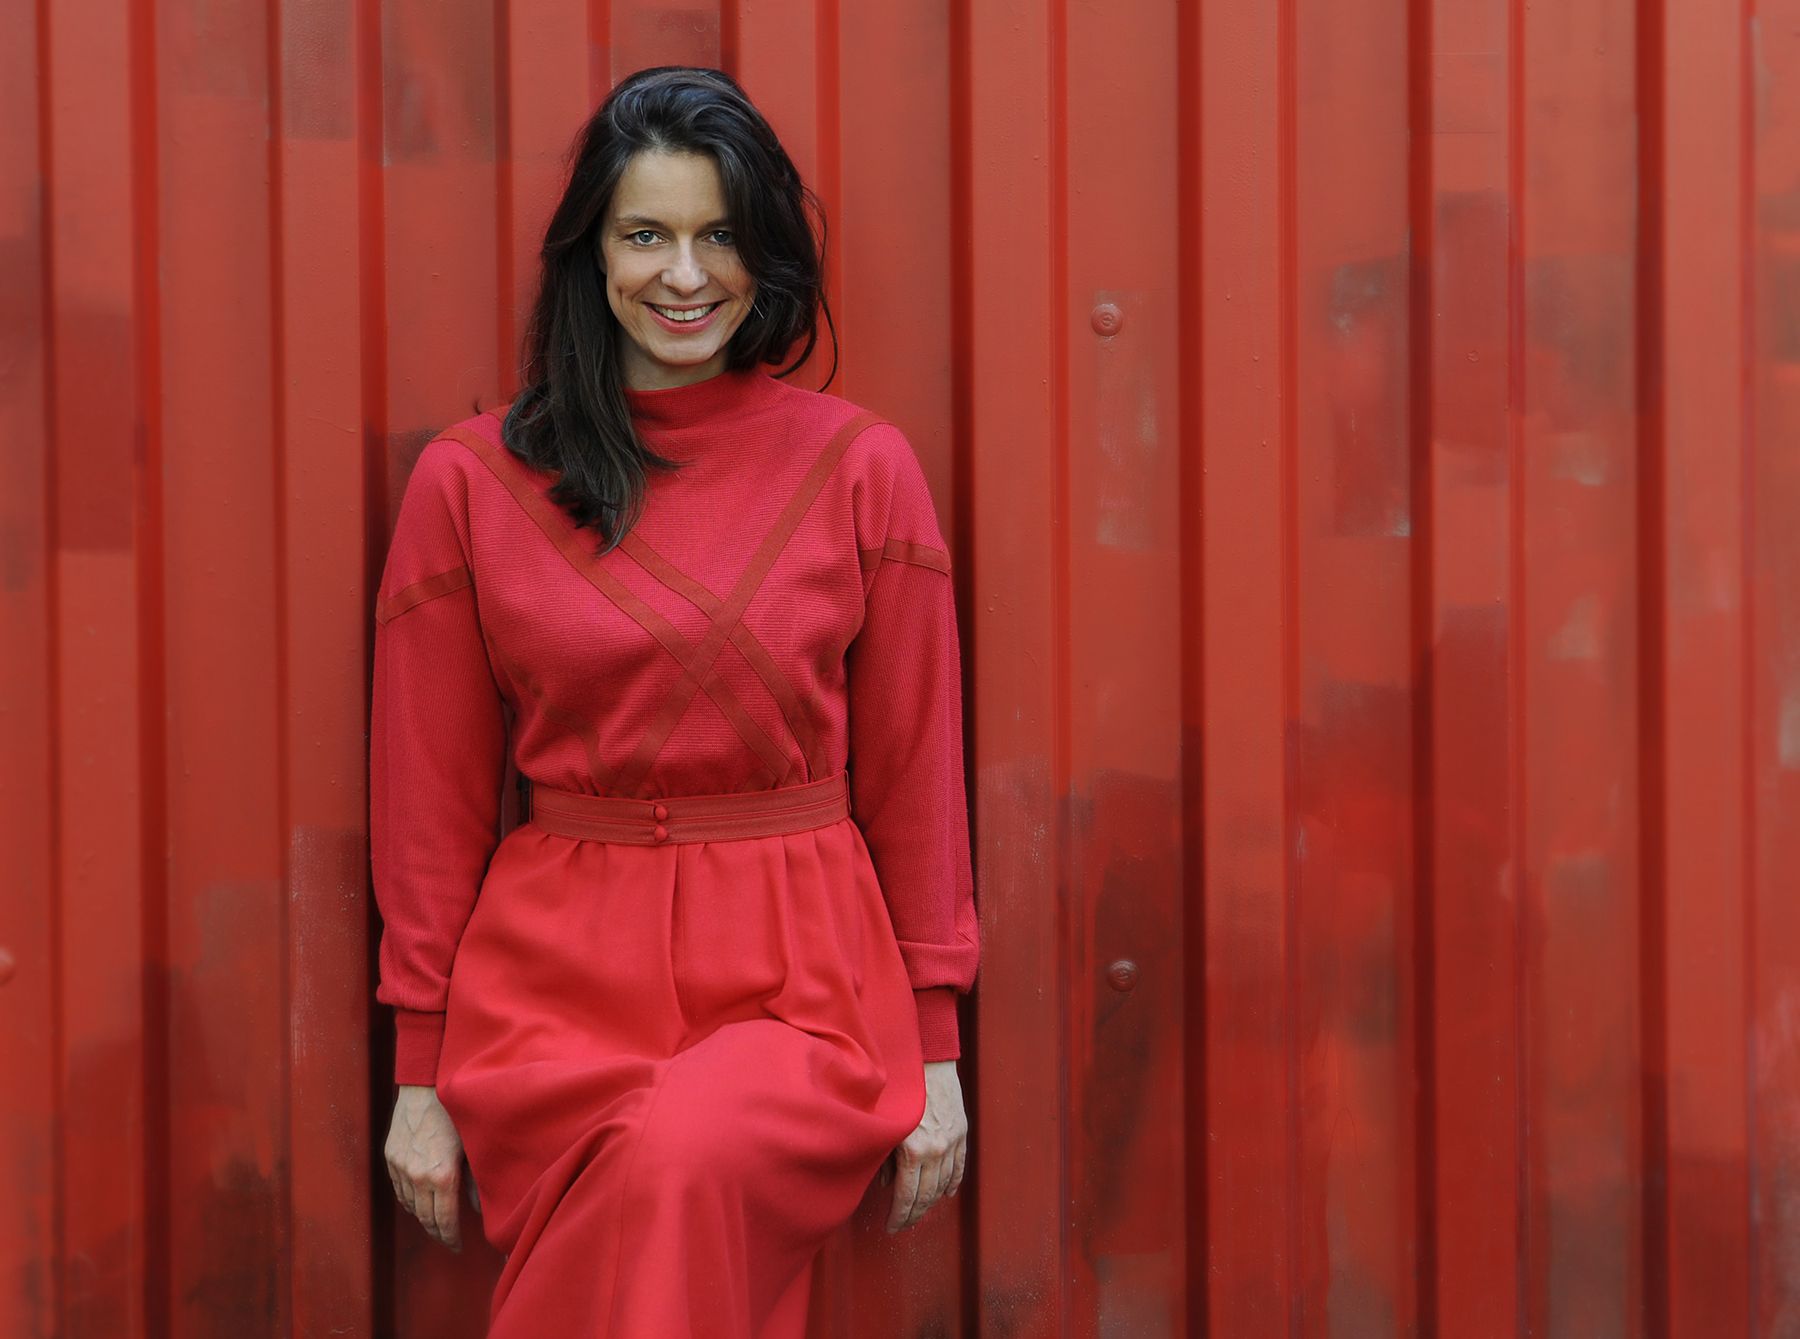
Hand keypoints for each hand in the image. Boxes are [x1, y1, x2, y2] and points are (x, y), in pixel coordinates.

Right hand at [385, 1084, 468, 1249]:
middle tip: (447, 1241)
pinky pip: (398, 1189)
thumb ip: (476, 1182)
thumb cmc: (457, 1114)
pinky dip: (409, 1200)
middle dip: (437, 1233)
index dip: (451, 1238)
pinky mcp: (390, 1157)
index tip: (457, 1247)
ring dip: (423, 1216)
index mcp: (442, 1176)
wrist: (426, 1086)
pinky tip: (419, 1201)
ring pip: (409, 1205)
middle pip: (425, 1218)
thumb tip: (479, 1208)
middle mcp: (417, 1176)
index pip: (444, 1220)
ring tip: (436, 1222)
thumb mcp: (473, 1148)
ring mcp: (400, 1167)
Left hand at [882, 1060, 967, 1232]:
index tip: (891, 1227)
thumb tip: (885, 1184)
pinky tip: (945, 1193)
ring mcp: (952, 1142)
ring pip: (944, 1184)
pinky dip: (952, 1183)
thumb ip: (883, 1158)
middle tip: (903, 1225)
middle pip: (926, 1196)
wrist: (927, 1061)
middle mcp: (936, 1151)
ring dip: (932, 1202)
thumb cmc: (899, 1090)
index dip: (899, 1216)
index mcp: (913, 1151)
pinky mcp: (961, 1133)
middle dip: (913, 1215)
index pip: (907, 1197)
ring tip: (920, 1211)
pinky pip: (959, 1167)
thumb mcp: (884, 1126)